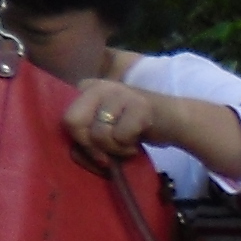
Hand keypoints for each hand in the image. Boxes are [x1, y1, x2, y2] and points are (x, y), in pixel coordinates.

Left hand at [59, 68, 240, 179]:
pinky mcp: (139, 104)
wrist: (174, 121)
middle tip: (109, 150)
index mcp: (85, 88)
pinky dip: (129, 148)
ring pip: (98, 134)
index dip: (80, 141)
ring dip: (115, 149)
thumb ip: (84, 140)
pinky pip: (121, 137)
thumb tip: (79, 154)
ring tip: (127, 144)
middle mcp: (98, 86)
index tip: (96, 149)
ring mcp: (119, 93)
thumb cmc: (133, 129)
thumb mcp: (102, 130)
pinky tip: (137, 142)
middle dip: (92, 145)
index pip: (66, 119)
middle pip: (73, 123)